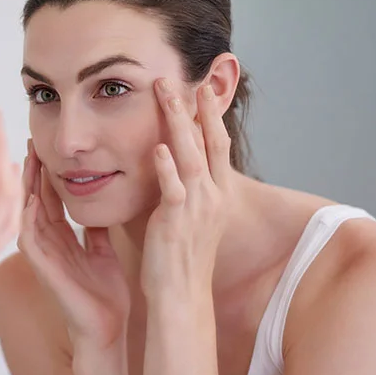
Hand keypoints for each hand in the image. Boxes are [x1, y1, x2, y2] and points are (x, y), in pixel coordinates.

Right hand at [17, 142, 129, 348]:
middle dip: (32, 170)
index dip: (47, 171)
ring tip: (27, 159)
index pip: (50, 197)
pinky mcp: (42, 269)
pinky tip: (30, 198)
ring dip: (26, 187)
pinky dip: (28, 219)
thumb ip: (97, 230)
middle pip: (34, 198)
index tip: (46, 145)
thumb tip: (100, 203)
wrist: (108, 330)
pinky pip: (29, 239)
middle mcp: (47, 243)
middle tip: (31, 140)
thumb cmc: (105, 296)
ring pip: (27, 213)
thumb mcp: (103, 251)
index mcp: (61, 238)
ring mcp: (42, 256)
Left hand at [141, 80, 230, 301]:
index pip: (218, 147)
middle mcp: (213, 198)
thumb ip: (184, 191)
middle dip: (200, 109)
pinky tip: (157, 147)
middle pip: (210, 143)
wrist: (182, 295)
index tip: (203, 90)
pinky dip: (166, 167)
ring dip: (178, 123)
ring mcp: (196, 209)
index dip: (212, 117)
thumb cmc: (180, 259)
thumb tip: (172, 166)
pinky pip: (173, 189)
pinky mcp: (176, 222)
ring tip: (166, 95)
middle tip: (187, 79)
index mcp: (217, 196)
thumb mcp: (190, 218)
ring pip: (191, 156)